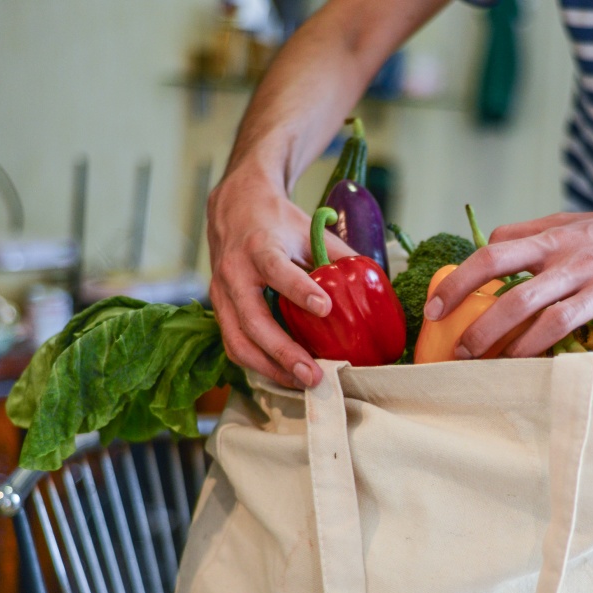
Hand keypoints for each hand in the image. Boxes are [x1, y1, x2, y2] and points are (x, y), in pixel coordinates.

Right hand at [207, 161, 353, 388]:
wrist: (233, 208)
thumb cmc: (276, 221)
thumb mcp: (307, 229)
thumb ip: (335, 257)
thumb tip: (372, 286)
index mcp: (259, 246)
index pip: (276, 268)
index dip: (298, 289)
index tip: (325, 308)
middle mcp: (234, 272)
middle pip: (253, 320)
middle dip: (283, 352)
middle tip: (314, 374)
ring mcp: (222, 294)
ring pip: (238, 341)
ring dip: (270, 368)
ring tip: (302, 383)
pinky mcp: (220, 310)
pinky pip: (235, 345)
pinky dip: (259, 365)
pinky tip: (285, 375)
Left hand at [424, 202, 592, 357]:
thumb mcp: (573, 222)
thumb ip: (530, 233)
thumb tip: (486, 243)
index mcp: (556, 241)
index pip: (493, 256)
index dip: (458, 284)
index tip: (434, 310)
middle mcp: (578, 263)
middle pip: (518, 298)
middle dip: (483, 331)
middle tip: (462, 354)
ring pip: (556, 323)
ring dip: (523, 351)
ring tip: (502, 370)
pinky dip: (588, 367)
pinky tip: (568, 382)